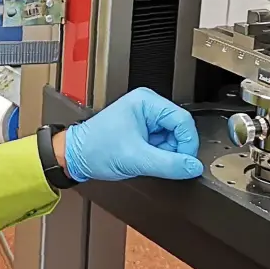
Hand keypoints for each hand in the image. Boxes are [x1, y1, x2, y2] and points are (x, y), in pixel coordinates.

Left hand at [62, 88, 203, 181]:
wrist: (76, 157)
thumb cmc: (95, 148)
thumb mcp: (136, 158)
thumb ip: (169, 164)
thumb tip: (193, 167)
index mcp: (146, 102)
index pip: (182, 120)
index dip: (187, 143)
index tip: (186, 161)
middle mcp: (147, 106)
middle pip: (179, 129)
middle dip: (174, 149)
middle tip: (162, 162)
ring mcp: (145, 118)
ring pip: (172, 138)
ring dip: (165, 154)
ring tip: (146, 159)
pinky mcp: (142, 131)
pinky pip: (162, 144)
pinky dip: (158, 155)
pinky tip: (144, 158)